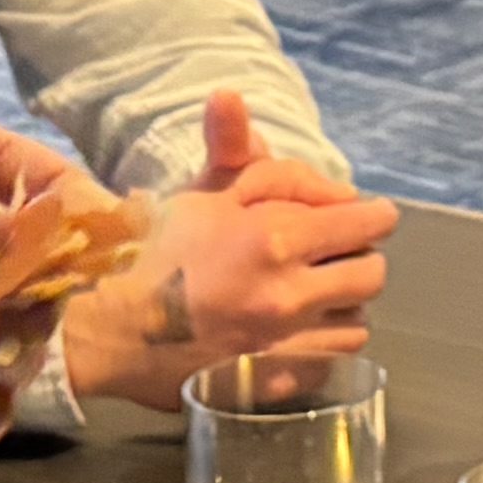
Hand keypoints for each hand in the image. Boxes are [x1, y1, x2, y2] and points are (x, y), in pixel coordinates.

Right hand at [62, 90, 399, 412]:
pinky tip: (299, 333)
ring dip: (344, 306)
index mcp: (274, 238)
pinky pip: (330, 364)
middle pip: (371, 277)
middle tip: (340, 256)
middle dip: (362, 259)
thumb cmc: (154, 252)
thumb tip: (238, 99)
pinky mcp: (272, 383)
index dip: (375, 217)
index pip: (363, 225)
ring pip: (357, 325)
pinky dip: (325, 346)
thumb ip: (243, 152)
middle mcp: (288, 295)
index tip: (373, 216)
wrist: (107, 329)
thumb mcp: (202, 190)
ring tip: (317, 297)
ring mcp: (282, 346)